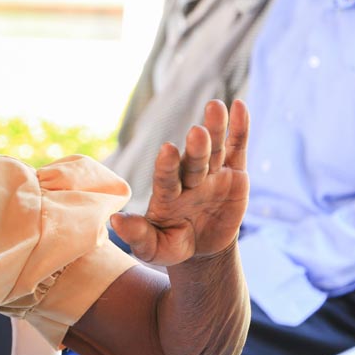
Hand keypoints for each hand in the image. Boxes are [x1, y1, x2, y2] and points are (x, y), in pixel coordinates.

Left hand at [112, 100, 249, 265]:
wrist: (202, 248)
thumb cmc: (171, 245)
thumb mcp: (153, 248)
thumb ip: (137, 235)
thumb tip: (115, 221)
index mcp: (168, 195)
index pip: (166, 178)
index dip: (167, 166)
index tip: (167, 150)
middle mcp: (188, 179)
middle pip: (194, 162)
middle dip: (196, 148)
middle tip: (196, 132)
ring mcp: (212, 174)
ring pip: (215, 149)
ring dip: (216, 128)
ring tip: (215, 106)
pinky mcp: (233, 174)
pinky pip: (237, 148)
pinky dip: (240, 128)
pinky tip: (239, 106)